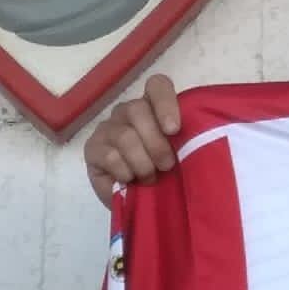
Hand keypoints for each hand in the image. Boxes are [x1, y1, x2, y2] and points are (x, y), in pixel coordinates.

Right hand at [83, 74, 181, 204]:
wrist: (140, 204)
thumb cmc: (165, 176)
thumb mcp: (181, 158)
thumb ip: (186, 143)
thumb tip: (196, 142)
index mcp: (153, 107)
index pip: (156, 85)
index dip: (165, 103)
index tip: (174, 130)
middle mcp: (127, 111)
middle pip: (138, 110)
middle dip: (156, 143)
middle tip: (167, 166)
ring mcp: (107, 128)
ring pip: (125, 136)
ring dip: (142, 162)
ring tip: (150, 177)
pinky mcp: (92, 148)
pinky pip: (110, 156)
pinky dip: (125, 172)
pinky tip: (129, 180)